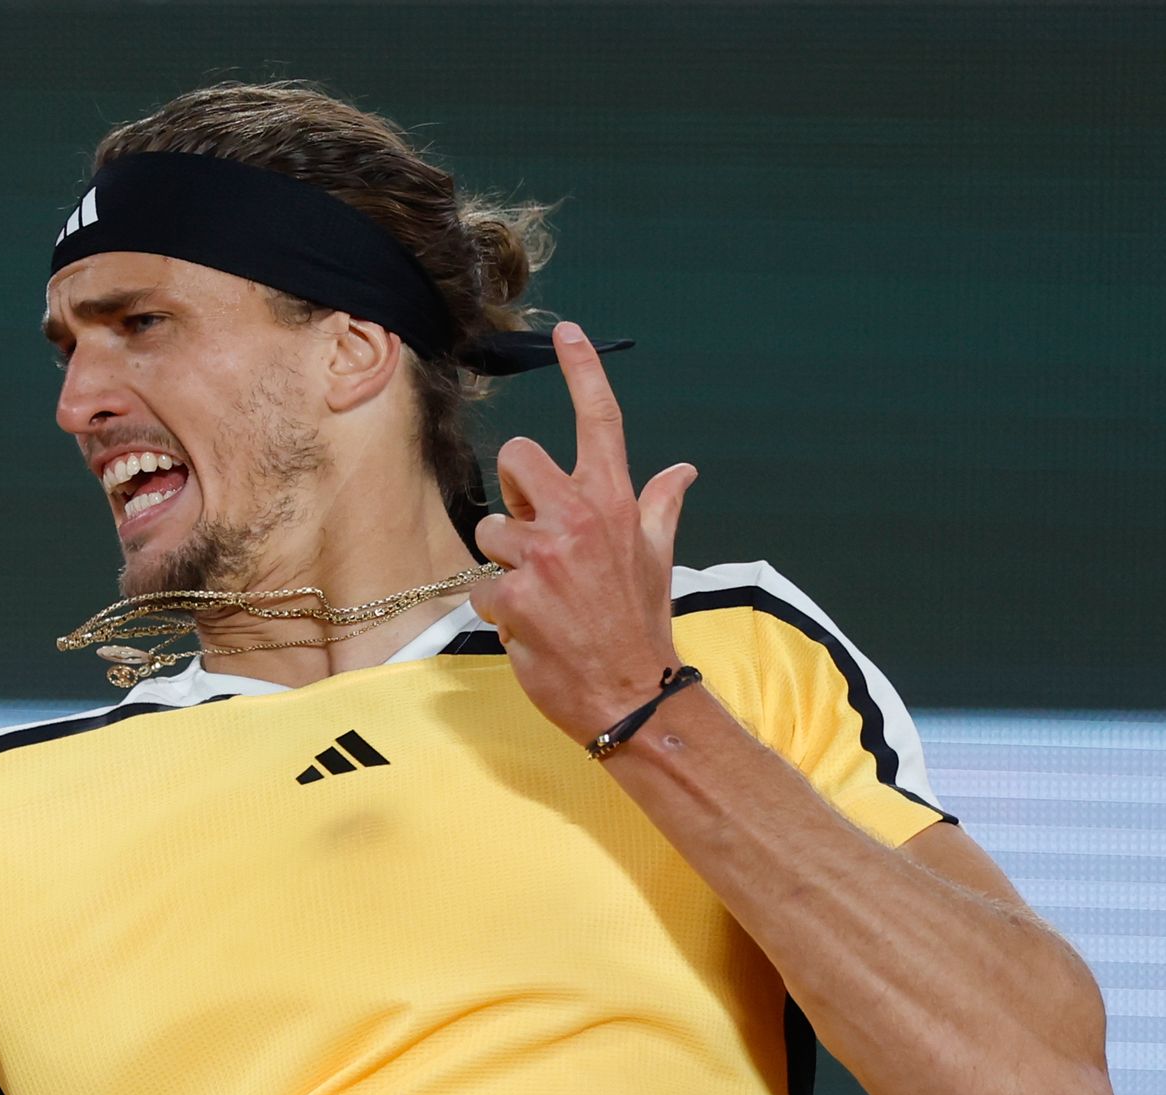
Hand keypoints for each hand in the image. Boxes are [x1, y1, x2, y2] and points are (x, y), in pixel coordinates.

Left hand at [471, 323, 697, 743]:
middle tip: (535, 536)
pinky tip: (526, 625)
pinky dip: (497, 608)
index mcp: (617, 501)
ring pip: (489, 529)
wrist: (631, 693)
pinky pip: (481, 585)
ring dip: (502, 563)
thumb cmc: (640, 623)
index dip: (582, 371)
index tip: (568, 330)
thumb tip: (684, 469)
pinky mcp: (515, 595)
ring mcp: (546, 555)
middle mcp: (581, 517)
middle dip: (515, 491)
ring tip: (537, 595)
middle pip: (517, 456)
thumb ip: (661, 505)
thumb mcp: (658, 557)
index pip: (600, 420)